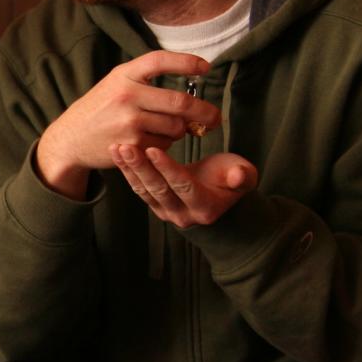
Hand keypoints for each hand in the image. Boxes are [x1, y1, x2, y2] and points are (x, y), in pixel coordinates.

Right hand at [36, 51, 219, 197]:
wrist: (70, 138)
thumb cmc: (100, 109)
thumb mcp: (116, 84)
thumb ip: (147, 81)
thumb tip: (192, 88)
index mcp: (124, 74)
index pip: (160, 60)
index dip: (186, 62)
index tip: (206, 67)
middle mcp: (127, 94)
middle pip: (180, 102)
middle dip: (205, 112)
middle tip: (215, 118)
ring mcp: (129, 120)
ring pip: (175, 126)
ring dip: (180, 131)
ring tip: (168, 130)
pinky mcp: (131, 144)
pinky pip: (164, 144)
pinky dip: (165, 144)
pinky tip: (151, 141)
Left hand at [114, 144, 257, 228]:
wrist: (220, 195)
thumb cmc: (232, 179)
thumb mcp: (244, 176)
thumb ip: (243, 176)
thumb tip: (239, 177)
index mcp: (205, 207)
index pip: (183, 186)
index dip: (168, 168)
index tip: (153, 149)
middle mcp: (183, 214)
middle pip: (159, 189)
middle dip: (141, 167)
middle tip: (126, 147)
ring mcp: (166, 212)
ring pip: (145, 190)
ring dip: (129, 169)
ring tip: (116, 148)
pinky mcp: (155, 205)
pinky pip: (139, 188)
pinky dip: (127, 171)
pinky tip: (117, 154)